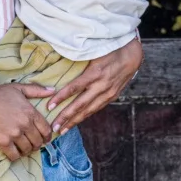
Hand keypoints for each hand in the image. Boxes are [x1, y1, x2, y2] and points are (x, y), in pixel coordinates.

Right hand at [0, 83, 50, 161]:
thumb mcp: (17, 88)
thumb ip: (36, 90)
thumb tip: (52, 91)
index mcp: (30, 112)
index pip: (46, 130)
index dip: (47, 137)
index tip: (45, 140)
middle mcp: (24, 124)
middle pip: (38, 141)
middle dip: (37, 145)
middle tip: (33, 145)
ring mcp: (14, 134)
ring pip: (27, 149)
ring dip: (27, 151)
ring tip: (24, 149)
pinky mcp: (3, 142)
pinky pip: (14, 155)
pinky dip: (16, 156)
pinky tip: (14, 152)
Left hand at [25, 38, 141, 136]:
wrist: (132, 55)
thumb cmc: (109, 50)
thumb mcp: (94, 52)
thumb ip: (78, 59)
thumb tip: (58, 64)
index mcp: (95, 73)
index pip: (74, 88)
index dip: (61, 98)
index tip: (48, 106)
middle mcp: (102, 85)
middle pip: (80, 104)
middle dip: (65, 117)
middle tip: (53, 127)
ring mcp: (108, 93)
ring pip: (88, 110)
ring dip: (74, 121)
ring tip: (62, 130)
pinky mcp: (112, 96)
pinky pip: (96, 108)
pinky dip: (85, 116)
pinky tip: (76, 121)